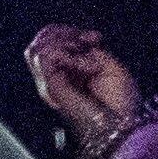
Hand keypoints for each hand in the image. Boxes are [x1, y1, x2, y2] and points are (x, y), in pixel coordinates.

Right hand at [24, 25, 141, 140]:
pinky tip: (83, 61)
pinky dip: (63, 50)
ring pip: (35, 49)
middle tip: (90, 40)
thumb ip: (87, 50)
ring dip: (61, 40)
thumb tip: (72, 41)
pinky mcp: (50, 88)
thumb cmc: (121, 102)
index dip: (69, 32)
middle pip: (38, 42)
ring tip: (83, 48)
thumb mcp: (108, 65)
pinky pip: (42, 57)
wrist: (123, 126)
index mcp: (66, 74)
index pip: (49, 42)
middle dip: (63, 32)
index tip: (95, 37)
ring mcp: (49, 85)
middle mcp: (53, 80)